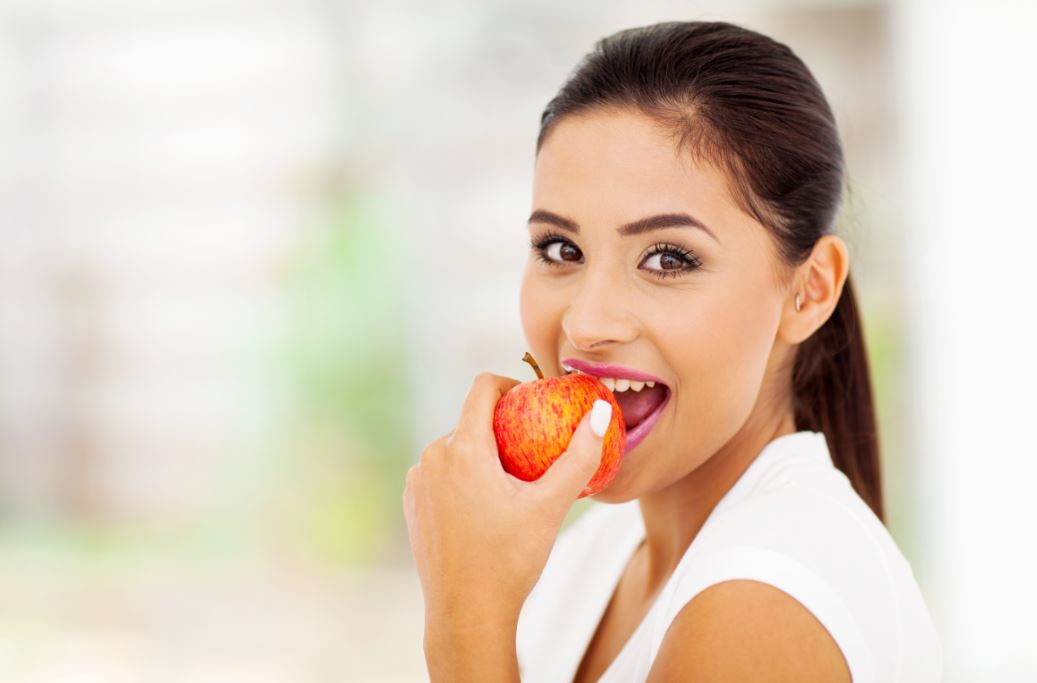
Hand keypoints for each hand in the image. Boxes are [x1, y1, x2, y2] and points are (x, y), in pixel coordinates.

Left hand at [403, 371, 611, 628]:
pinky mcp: (413, 503)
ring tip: (511, 484)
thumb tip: (601, 414)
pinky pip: (441, 474)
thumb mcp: (551, 507)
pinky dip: (463, 478)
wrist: (467, 616)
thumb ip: (578, 457)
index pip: (482, 388)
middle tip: (532, 454)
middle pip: (471, 421)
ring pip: (456, 448)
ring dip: (482, 455)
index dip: (510, 384)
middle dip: (501, 428)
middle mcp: (432, 458)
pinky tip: (486, 506)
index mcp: (463, 450)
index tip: (533, 402)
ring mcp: (418, 482)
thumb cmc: (510, 562)